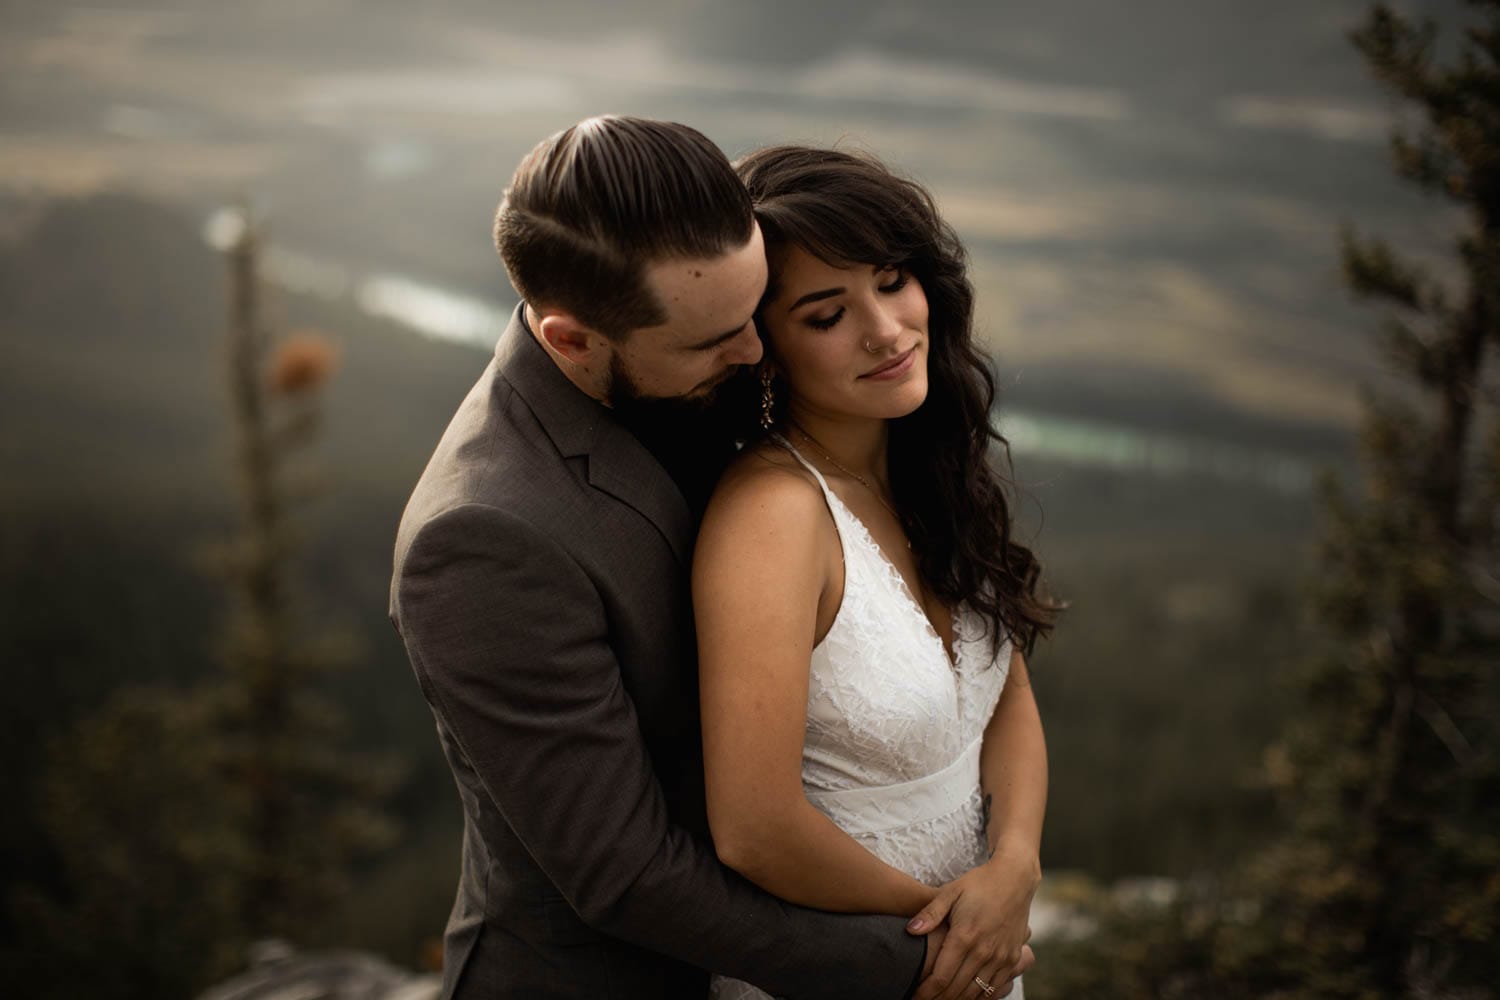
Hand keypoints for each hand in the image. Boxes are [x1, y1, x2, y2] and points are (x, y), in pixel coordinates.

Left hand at [907, 841, 1039, 999]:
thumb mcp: (951, 891)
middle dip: (937, 999)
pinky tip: (966, 998)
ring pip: (975, 993)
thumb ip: (930, 913)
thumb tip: (909, 931)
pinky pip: (995, 988)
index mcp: (965, 935)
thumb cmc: (979, 883)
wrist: (1015, 878)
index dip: (925, 991)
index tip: (913, 995)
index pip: (941, 977)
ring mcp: (1001, 957)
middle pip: (956, 989)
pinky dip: (979, 998)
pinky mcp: (1012, 958)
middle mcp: (984, 951)